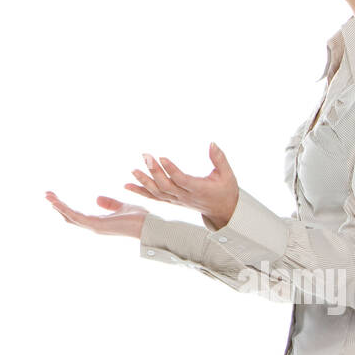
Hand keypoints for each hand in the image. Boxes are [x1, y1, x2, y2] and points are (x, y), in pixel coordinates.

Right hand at [45, 191, 146, 238]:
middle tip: (47, 195)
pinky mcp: (96, 226)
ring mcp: (94, 227)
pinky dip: (66, 210)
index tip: (56, 197)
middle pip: (70, 217)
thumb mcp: (122, 206)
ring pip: (71, 217)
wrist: (148, 224)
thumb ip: (110, 203)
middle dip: (58, 206)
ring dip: (58, 206)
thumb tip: (97, 198)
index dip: (66, 207)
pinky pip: (77, 217)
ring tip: (48, 196)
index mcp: (98, 222)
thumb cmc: (139, 218)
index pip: (77, 215)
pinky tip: (58, 203)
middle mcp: (94, 226)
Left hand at [123, 142, 238, 229]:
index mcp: (198, 189)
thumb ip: (219, 159)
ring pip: (157, 193)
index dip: (171, 170)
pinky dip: (140, 192)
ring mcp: (177, 200)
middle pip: (165, 186)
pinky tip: (127, 186)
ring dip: (144, 181)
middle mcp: (185, 196)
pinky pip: (153, 197)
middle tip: (145, 155)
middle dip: (154, 171)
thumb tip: (212, 143)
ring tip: (133, 169)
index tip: (161, 157)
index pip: (181, 180)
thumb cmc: (225, 190)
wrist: (222, 211)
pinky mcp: (172, 201)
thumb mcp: (227, 175)